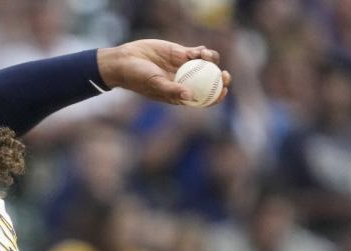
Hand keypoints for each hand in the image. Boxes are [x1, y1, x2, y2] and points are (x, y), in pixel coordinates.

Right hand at [96, 39, 230, 105]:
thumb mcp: (154, 84)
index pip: (203, 99)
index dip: (217, 96)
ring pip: (206, 65)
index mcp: (179, 94)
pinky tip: (201, 50)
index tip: (224, 90)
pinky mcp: (180, 53)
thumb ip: (172, 90)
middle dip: (221, 79)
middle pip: (209, 82)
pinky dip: (202, 51)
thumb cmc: (136, 77)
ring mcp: (183, 67)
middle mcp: (184, 81)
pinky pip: (197, 52)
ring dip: (211, 61)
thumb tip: (191, 95)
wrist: (125, 61)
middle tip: (225, 74)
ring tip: (206, 56)